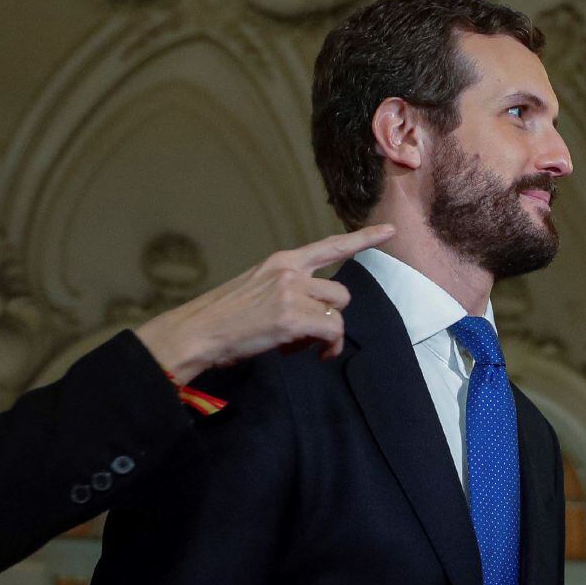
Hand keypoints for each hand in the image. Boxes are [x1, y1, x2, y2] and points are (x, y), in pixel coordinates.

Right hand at [135, 225, 394, 384]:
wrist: (196, 332)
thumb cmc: (222, 318)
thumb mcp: (256, 288)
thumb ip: (288, 291)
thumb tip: (312, 316)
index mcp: (282, 261)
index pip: (331, 245)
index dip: (364, 238)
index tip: (390, 230)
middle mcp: (291, 271)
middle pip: (341, 293)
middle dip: (331, 317)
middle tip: (304, 336)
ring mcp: (292, 293)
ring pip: (338, 314)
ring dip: (327, 335)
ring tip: (298, 345)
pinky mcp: (293, 318)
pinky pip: (331, 334)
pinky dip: (325, 349)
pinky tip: (300, 354)